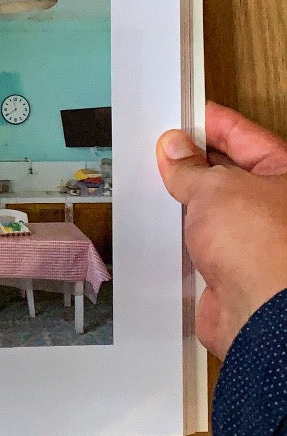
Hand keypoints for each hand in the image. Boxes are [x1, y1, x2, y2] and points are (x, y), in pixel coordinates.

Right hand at [156, 101, 286, 358]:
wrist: (262, 318)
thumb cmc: (267, 250)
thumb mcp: (217, 188)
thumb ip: (191, 167)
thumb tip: (176, 150)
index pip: (244, 135)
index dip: (208, 123)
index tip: (179, 117)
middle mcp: (276, 205)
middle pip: (227, 171)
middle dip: (192, 162)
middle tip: (161, 152)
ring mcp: (255, 236)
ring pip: (212, 208)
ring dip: (185, 202)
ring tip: (159, 189)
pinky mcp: (233, 266)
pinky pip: (201, 241)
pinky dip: (181, 235)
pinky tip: (164, 228)